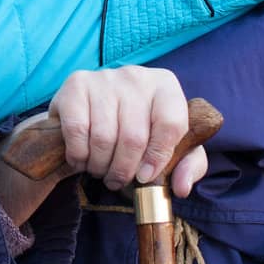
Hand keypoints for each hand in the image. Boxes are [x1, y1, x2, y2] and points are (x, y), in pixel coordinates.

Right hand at [0, 69, 206, 225]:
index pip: (171, 125)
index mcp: (165, 86)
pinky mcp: (76, 84)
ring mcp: (105, 77)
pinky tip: (81, 159)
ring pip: (104, 137)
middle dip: (124, 170)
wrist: (94, 106)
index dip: (158, 158)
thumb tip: (181, 187)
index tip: (145, 177)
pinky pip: (77, 130)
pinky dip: (78, 154)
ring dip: (100, 165)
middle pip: (134, 137)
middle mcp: (136, 76)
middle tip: (117, 181)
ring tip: (100, 170)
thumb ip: (187, 166)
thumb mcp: (171, 145)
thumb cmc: (139, 128)